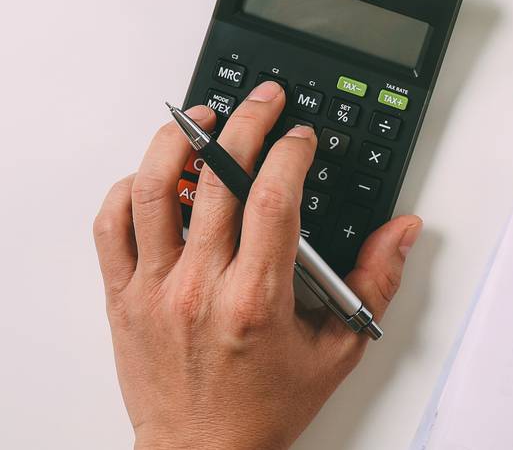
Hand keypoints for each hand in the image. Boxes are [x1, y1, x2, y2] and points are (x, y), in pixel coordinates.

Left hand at [93, 82, 422, 449]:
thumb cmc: (262, 408)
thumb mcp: (336, 350)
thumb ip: (374, 283)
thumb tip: (401, 231)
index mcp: (256, 299)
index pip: (273, 198)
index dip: (289, 151)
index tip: (300, 137)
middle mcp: (200, 288)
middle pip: (217, 178)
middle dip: (245, 123)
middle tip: (263, 103)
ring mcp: (155, 289)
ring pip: (152, 190)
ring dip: (177, 142)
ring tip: (202, 120)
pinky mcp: (123, 297)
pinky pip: (111, 227)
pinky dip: (128, 189)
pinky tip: (155, 176)